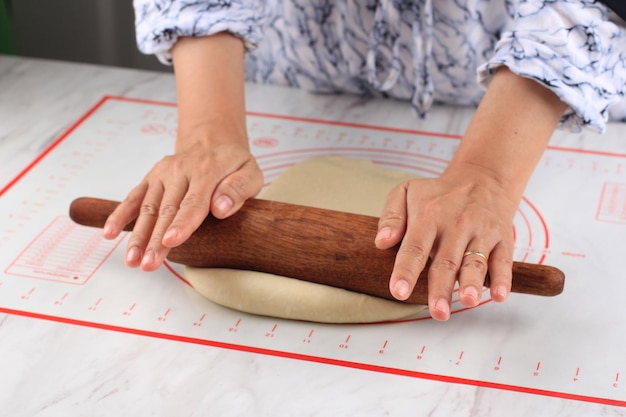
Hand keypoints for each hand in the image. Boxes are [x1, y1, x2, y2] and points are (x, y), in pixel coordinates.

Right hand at [103, 142, 262, 270]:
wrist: (213, 143)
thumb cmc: (234, 166)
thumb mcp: (251, 172)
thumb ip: (238, 189)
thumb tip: (220, 208)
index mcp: (207, 170)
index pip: (194, 202)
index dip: (182, 224)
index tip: (172, 241)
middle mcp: (180, 170)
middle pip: (167, 209)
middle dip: (156, 239)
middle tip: (149, 264)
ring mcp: (162, 174)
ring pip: (148, 207)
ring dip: (138, 235)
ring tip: (132, 260)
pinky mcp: (151, 178)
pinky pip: (134, 197)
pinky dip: (120, 215)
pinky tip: (110, 233)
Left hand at [375, 167, 517, 320]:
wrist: (482, 179)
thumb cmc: (438, 194)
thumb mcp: (406, 191)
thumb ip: (391, 216)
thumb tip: (381, 241)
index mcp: (428, 216)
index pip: (415, 247)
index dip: (407, 270)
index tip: (399, 292)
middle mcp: (456, 225)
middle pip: (446, 262)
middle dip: (441, 288)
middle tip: (437, 313)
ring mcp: (481, 233)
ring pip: (475, 262)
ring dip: (472, 283)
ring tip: (468, 302)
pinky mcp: (502, 240)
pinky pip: (504, 261)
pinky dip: (503, 279)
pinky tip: (498, 295)